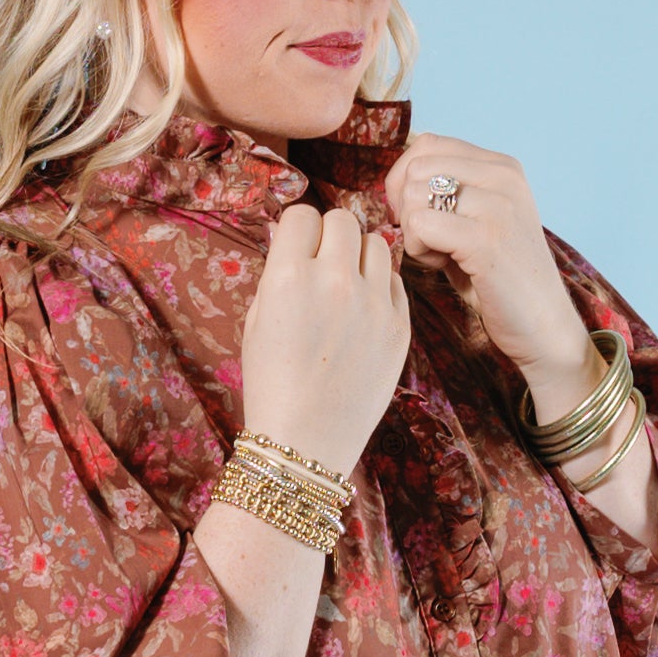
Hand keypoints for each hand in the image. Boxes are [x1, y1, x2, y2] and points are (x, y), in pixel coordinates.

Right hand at [239, 203, 410, 474]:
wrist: (305, 442)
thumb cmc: (272, 384)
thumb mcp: (258, 321)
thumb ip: (279, 275)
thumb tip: (299, 244)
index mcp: (288, 277)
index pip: (302, 215)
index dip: (297, 230)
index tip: (297, 247)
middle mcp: (334, 281)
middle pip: (343, 218)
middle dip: (330, 235)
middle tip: (323, 261)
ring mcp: (373, 303)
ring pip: (377, 242)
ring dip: (360, 253)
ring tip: (348, 281)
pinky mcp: (399, 325)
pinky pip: (395, 280)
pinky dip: (381, 284)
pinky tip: (364, 309)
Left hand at [382, 131, 597, 401]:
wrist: (542, 325)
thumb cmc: (498, 277)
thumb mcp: (476, 219)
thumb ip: (447, 190)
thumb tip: (397, 177)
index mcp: (502, 166)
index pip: (427, 144)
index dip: (405, 181)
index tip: (422, 217)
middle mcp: (503, 176)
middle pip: (414, 168)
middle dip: (408, 208)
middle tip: (434, 241)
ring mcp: (497, 205)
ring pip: (413, 195)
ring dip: (414, 232)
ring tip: (444, 255)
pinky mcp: (486, 238)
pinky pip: (419, 226)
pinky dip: (419, 251)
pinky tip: (445, 266)